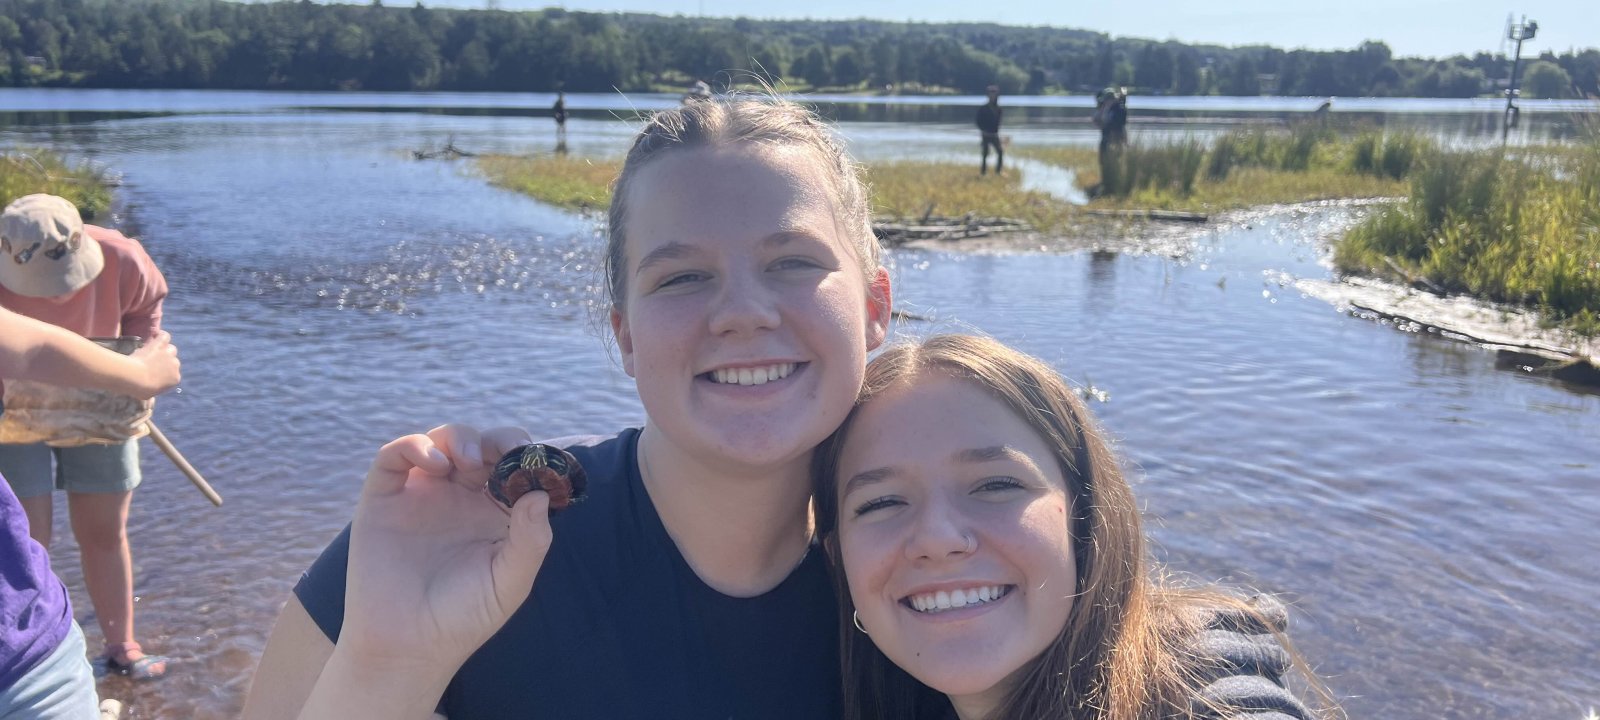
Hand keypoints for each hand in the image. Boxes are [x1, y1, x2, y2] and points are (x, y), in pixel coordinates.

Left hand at [129, 332, 180, 396]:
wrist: (134, 378)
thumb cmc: (139, 389)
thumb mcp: (149, 394)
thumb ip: (154, 388)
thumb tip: (149, 389)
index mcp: (175, 379)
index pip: (172, 374)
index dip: (163, 373)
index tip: (153, 374)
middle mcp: (176, 366)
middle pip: (173, 361)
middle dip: (163, 362)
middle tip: (150, 363)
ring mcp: (169, 355)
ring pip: (171, 349)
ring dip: (163, 350)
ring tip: (153, 351)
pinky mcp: (160, 345)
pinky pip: (165, 337)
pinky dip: (161, 335)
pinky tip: (155, 335)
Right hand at [338, 425, 550, 677]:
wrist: (408, 647)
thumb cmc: (463, 618)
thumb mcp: (510, 582)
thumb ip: (531, 540)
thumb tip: (540, 493)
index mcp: (495, 511)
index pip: (516, 467)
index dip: (528, 456)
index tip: (536, 458)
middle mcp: (461, 496)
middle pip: (484, 446)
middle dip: (498, 441)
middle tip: (505, 452)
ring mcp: (423, 493)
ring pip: (443, 441)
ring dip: (460, 438)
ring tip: (468, 462)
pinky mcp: (384, 497)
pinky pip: (395, 455)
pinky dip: (415, 446)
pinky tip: (435, 464)